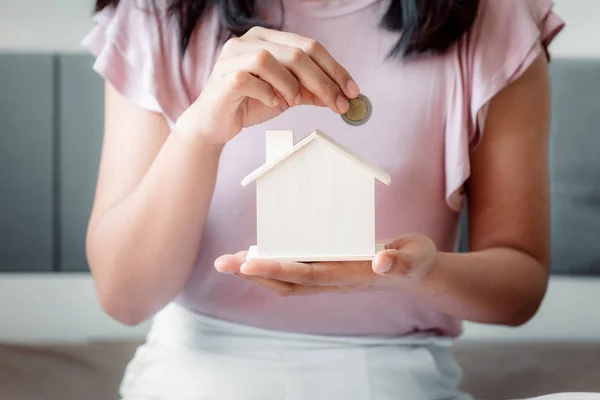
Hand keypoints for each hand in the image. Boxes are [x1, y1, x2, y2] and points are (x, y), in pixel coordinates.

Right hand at [175, 27, 359, 144]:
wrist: (214, 124)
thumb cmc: (249, 103)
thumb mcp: (287, 96)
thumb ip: (311, 91)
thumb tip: (343, 96)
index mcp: (268, 38)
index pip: (310, 46)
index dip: (335, 69)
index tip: (352, 91)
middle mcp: (250, 40)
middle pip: (297, 52)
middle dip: (323, 81)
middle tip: (338, 104)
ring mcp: (233, 56)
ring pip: (273, 60)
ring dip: (291, 85)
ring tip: (293, 102)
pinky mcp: (224, 77)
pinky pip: (250, 79)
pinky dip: (267, 92)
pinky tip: (271, 102)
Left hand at [214, 235, 438, 296]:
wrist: (416, 273)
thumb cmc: (415, 262)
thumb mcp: (415, 258)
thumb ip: (400, 261)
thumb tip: (382, 262)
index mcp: (350, 275)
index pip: (307, 273)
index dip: (277, 268)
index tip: (248, 263)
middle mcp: (334, 279)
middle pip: (287, 281)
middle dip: (254, 273)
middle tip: (222, 263)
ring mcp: (329, 276)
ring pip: (287, 278)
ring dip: (258, 271)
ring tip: (230, 261)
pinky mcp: (328, 269)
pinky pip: (295, 270)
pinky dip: (273, 264)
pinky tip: (258, 254)